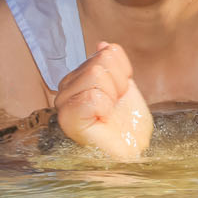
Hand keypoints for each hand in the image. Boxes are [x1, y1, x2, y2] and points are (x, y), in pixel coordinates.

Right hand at [54, 42, 152, 159]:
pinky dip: (105, 107)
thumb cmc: (128, 127)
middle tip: (115, 106)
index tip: (121, 93)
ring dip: (113, 96)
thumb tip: (102, 44)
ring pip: (97, 74)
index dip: (124, 72)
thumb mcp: (126, 88)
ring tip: (109, 113)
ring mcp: (64, 103)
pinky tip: (102, 119)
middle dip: (119, 84)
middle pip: (101, 62)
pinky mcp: (68, 119)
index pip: (106, 52)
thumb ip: (114, 66)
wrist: (132, 153)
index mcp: (79, 79)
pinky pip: (92, 96)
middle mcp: (66, 89)